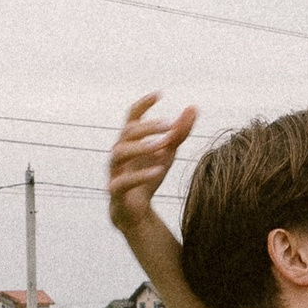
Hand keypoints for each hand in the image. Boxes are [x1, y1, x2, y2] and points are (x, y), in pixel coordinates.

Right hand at [108, 93, 195, 237]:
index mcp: (129, 141)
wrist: (136, 213)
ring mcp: (114, 171)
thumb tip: (193, 107)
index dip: (143, 104)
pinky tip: (158, 170)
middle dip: (148, 127)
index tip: (159, 94)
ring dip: (141, 147)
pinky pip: (122, 181)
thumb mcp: (167, 153)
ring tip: (163, 145)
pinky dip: (140, 175)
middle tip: (170, 125)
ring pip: (119, 153)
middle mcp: (119, 153)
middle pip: (127, 132)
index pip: (131, 117)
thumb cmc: (149, 176)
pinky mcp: (115, 192)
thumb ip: (178, 132)